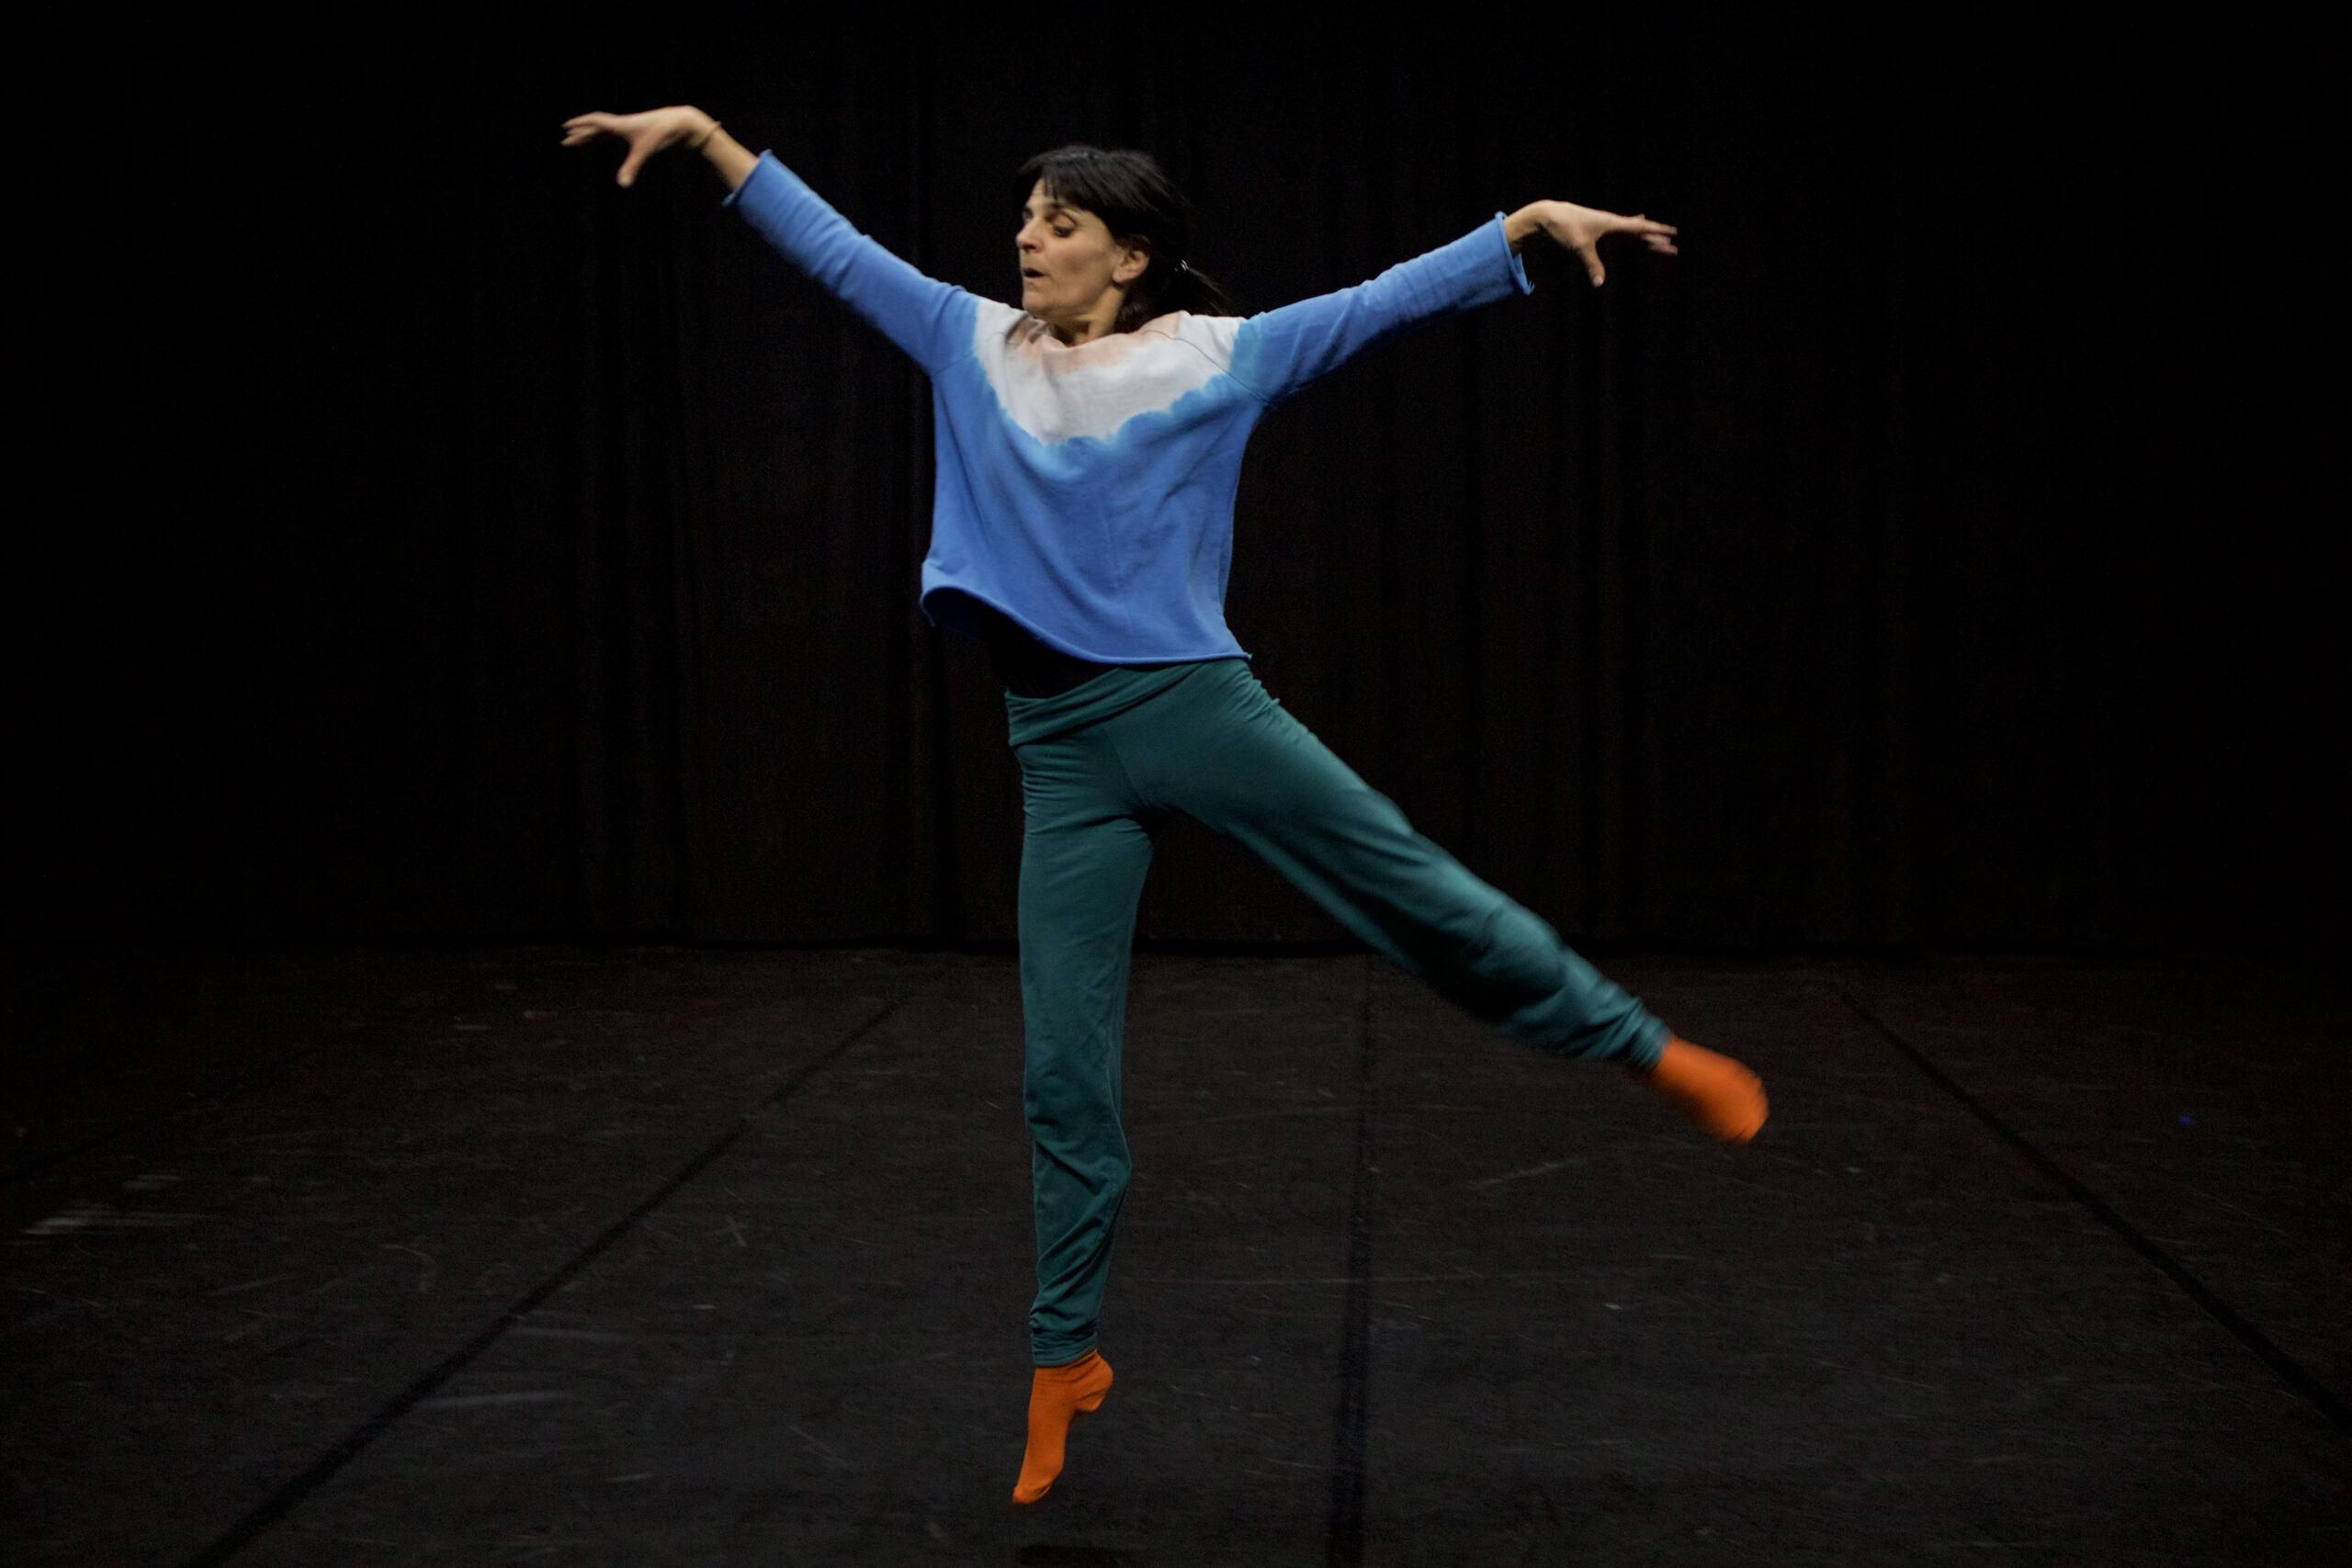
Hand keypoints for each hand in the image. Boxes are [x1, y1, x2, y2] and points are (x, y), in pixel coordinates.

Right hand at [561, 107, 715, 188]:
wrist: (679, 123)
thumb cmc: (661, 134)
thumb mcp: (645, 151)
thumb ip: (632, 168)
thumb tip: (622, 185)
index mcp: (620, 125)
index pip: (594, 121)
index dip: (580, 124)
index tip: (566, 127)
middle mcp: (622, 124)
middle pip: (596, 128)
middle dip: (581, 134)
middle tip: (566, 140)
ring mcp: (630, 127)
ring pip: (605, 130)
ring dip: (592, 136)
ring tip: (580, 140)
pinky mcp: (637, 131)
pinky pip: (615, 134)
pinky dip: (606, 138)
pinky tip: (604, 141)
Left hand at [1528, 201, 1679, 286]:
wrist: (1549, 215)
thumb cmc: (1565, 228)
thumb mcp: (1579, 248)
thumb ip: (1592, 264)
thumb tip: (1599, 284)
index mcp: (1612, 224)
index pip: (1640, 229)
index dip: (1656, 232)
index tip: (1672, 233)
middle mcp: (1612, 222)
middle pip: (1639, 233)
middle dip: (1656, 241)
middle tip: (1672, 249)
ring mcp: (1605, 224)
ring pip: (1632, 232)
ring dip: (1646, 237)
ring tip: (1660, 240)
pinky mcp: (1598, 227)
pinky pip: (1622, 229)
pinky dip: (1633, 229)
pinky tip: (1638, 221)